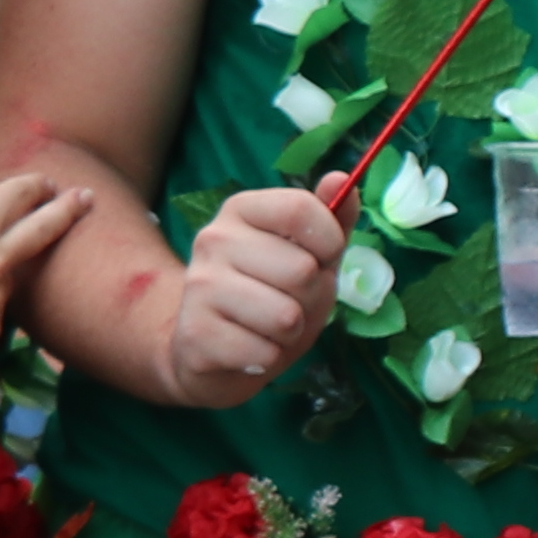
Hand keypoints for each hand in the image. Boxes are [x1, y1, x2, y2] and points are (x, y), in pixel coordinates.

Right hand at [160, 183, 347, 405]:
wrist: (208, 349)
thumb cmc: (269, 295)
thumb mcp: (308, 255)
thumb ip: (330, 220)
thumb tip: (341, 178)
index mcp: (242, 210)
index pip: (300, 208)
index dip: (329, 241)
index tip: (323, 258)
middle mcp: (214, 239)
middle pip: (302, 270)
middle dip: (311, 299)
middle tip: (289, 303)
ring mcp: (200, 286)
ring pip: (286, 317)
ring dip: (291, 334)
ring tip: (269, 328)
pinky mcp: (196, 334)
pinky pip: (264, 353)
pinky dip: (268, 359)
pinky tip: (248, 349)